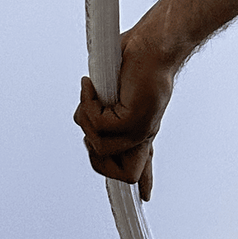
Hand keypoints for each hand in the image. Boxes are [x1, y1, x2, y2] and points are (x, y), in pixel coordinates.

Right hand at [73, 18, 179, 200]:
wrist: (154, 42)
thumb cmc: (137, 54)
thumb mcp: (115, 86)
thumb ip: (103, 106)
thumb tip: (83, 120)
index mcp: (141, 126)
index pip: (142, 164)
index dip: (143, 181)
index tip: (146, 196)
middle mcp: (143, 134)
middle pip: (121, 175)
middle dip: (95, 155)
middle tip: (87, 119)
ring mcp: (140, 130)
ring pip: (101, 149)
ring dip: (86, 120)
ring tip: (90, 94)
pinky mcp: (134, 119)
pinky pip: (100, 127)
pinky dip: (88, 105)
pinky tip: (92, 86)